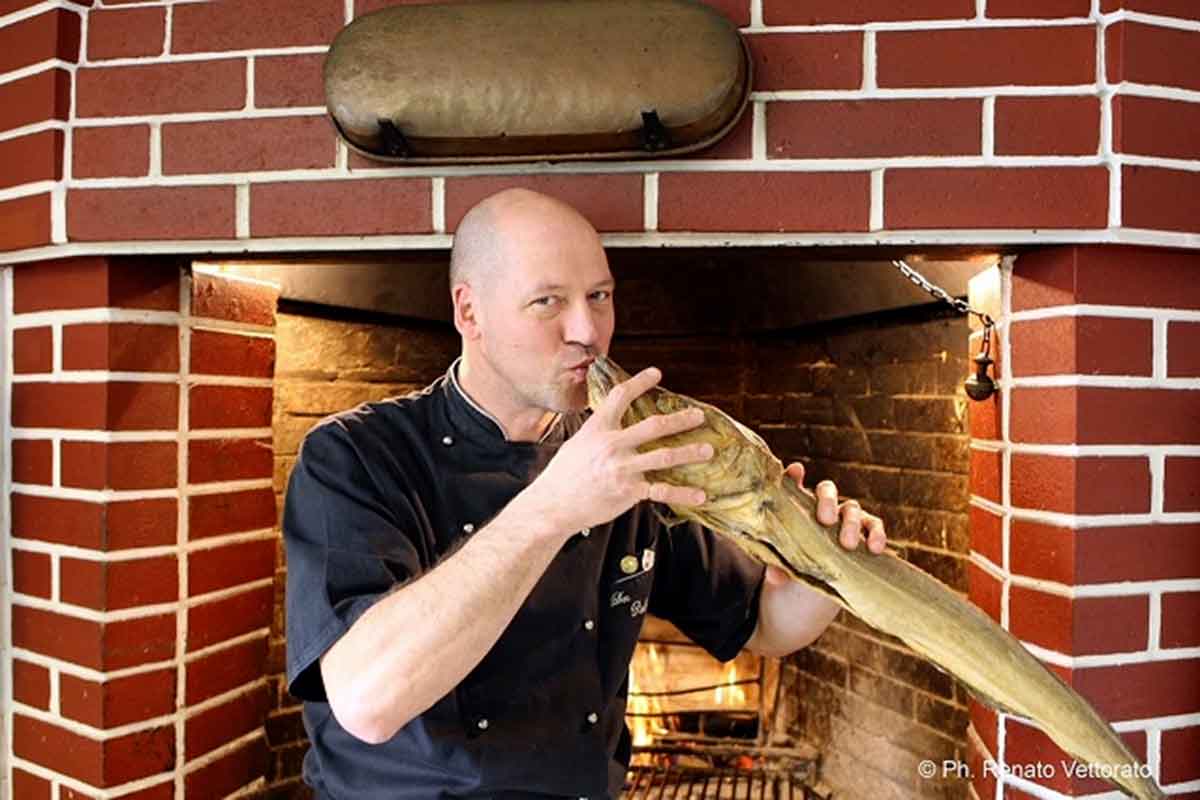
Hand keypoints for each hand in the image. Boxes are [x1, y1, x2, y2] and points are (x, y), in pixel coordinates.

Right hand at [525, 366, 712, 534]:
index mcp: (598, 428)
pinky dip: (683, 493)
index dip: (640, 383)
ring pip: (664, 456)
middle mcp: (612, 445)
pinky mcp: (628, 491)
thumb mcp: (578, 442)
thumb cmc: (564, 473)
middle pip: (653, 426)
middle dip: (680, 420)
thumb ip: (599, 431)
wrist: (553, 504)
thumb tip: (612, 418)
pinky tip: (700, 494)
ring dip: (689, 452)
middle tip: (699, 416)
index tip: (657, 374)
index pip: (621, 396)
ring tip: (708, 450)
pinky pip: (661, 491)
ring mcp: (622, 468)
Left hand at [764, 462, 886, 585]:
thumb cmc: (797, 572)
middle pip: (827, 491)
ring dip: (851, 522)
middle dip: (828, 501)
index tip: (796, 471)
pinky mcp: (865, 535)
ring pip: (852, 508)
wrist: (820, 595)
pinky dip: (877, 534)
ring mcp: (845, 520)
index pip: (794, 486)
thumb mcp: (785, 571)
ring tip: (848, 544)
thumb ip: (777, 567)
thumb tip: (775, 574)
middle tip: (826, 520)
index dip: (794, 477)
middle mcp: (822, 509)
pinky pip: (874, 526)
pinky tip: (875, 548)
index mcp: (798, 510)